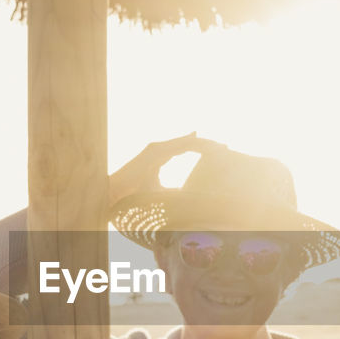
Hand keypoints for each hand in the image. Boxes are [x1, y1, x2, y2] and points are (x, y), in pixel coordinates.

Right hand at [109, 133, 224, 205]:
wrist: (115, 195)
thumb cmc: (134, 195)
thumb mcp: (160, 193)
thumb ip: (174, 192)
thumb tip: (188, 198)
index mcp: (160, 158)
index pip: (184, 149)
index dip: (201, 148)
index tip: (218, 150)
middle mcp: (158, 150)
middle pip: (186, 143)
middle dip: (205, 143)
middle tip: (224, 145)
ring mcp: (154, 149)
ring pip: (182, 142)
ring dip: (200, 142)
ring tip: (217, 145)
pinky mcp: (151, 152)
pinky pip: (172, 146)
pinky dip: (186, 143)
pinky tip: (197, 140)